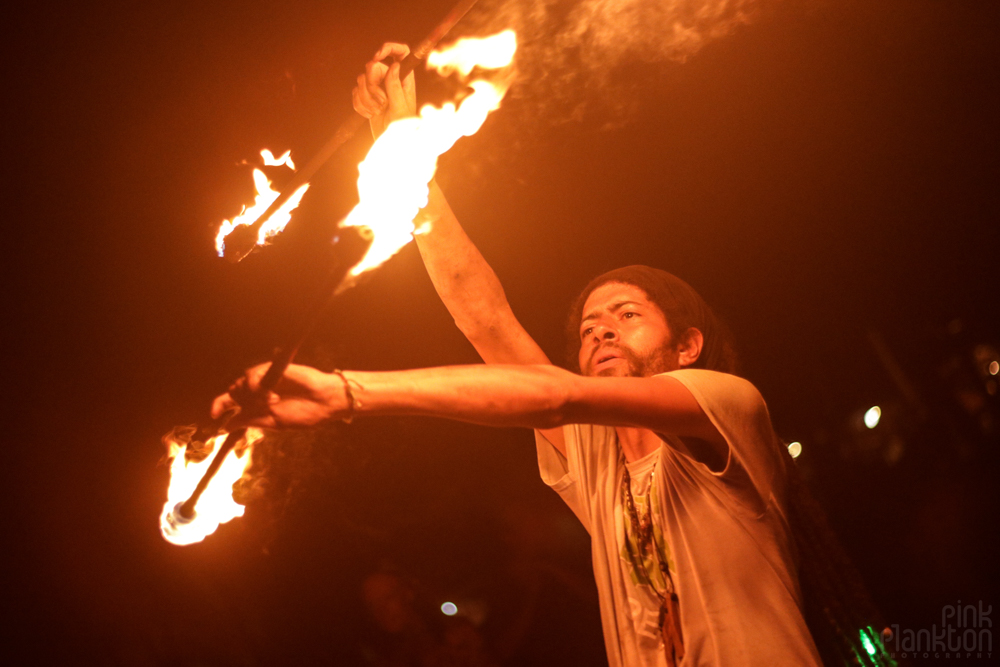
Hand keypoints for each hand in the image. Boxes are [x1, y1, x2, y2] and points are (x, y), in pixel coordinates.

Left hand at [211, 363, 349, 428]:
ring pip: (240, 383)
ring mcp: (263, 379)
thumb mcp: (273, 422)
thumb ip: (249, 421)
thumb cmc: (303, 414)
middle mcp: (257, 391)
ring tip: (271, 402)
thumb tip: (225, 426)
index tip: (213, 416)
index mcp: (256, 405)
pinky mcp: (270, 369)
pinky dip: (256, 386)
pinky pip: (251, 375)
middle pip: (233, 391)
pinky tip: (272, 395)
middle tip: (248, 409)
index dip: (219, 408)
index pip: (231, 404)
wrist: (323, 401)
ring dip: (250, 395)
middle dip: (233, 401)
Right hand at [352, 42, 415, 138]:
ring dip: (366, 98)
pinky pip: (355, 92)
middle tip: (381, 101)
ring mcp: (378, 88)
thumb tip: (394, 65)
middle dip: (372, 85)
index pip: (400, 53)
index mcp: (405, 78)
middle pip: (373, 66)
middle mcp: (391, 80)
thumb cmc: (402, 129)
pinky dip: (360, 105)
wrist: (392, 145)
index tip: (377, 56)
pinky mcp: (366, 97)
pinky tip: (370, 114)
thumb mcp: (400, 108)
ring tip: (377, 111)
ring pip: (361, 79)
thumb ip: (396, 86)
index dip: (388, 48)